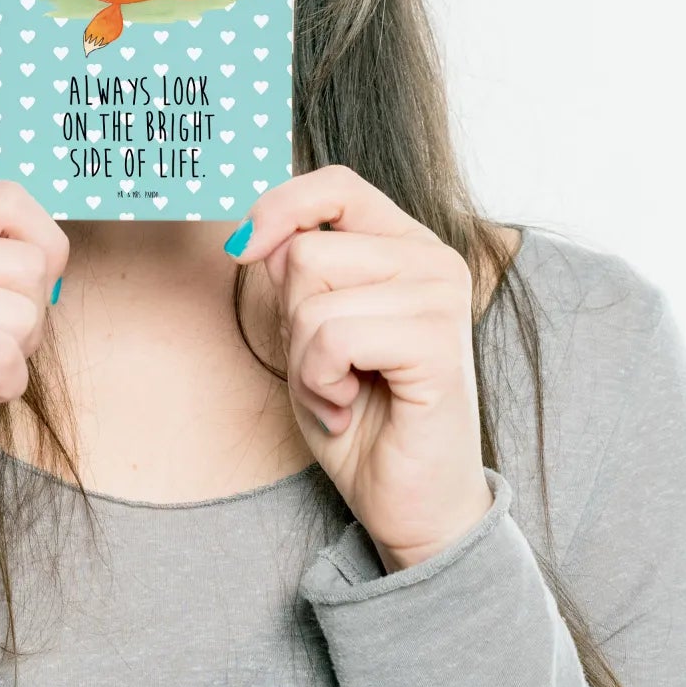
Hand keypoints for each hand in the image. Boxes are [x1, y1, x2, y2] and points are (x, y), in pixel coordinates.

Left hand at [234, 166, 492, 570]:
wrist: (405, 500)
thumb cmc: (358, 413)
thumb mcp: (308, 329)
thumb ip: (294, 273)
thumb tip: (260, 236)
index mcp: (405, 244)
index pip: (336, 186)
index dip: (280, 207)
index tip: (243, 250)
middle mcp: (433, 260)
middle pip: (305, 251)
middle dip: (290, 320)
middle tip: (326, 369)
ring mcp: (441, 299)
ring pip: (312, 296)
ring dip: (304, 359)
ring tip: (341, 391)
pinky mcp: (440, 345)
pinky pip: (334, 337)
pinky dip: (320, 381)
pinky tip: (350, 407)